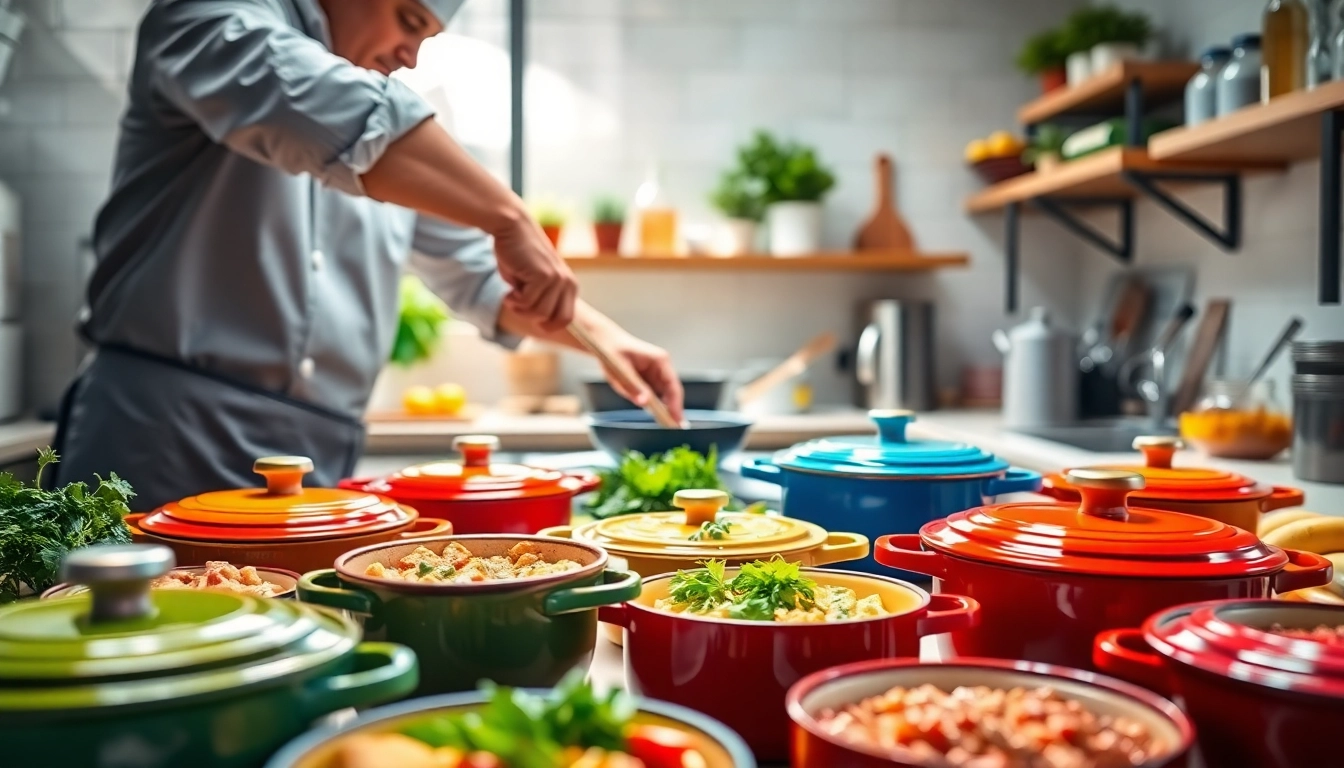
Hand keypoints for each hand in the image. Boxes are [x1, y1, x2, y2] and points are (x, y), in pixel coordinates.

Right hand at [492, 215, 578, 330]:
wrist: (512, 227)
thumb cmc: (518, 256)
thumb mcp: (534, 282)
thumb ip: (541, 300)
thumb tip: (542, 323)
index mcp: (569, 285)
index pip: (566, 319)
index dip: (548, 325)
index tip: (530, 319)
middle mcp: (568, 283)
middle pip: (556, 321)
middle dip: (533, 319)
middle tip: (517, 305)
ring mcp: (557, 279)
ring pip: (539, 314)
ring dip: (520, 309)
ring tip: (512, 294)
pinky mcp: (544, 276)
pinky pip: (527, 302)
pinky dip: (513, 300)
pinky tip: (509, 288)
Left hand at [596, 330, 684, 424]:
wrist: (603, 342)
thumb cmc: (612, 351)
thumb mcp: (621, 370)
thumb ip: (634, 387)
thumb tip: (645, 403)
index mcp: (660, 360)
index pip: (673, 386)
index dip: (676, 404)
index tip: (676, 420)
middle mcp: (661, 366)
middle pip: (671, 392)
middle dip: (670, 409)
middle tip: (671, 427)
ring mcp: (655, 372)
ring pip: (661, 395)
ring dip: (657, 406)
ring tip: (661, 421)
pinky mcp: (648, 378)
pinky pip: (652, 394)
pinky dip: (649, 402)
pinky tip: (648, 409)